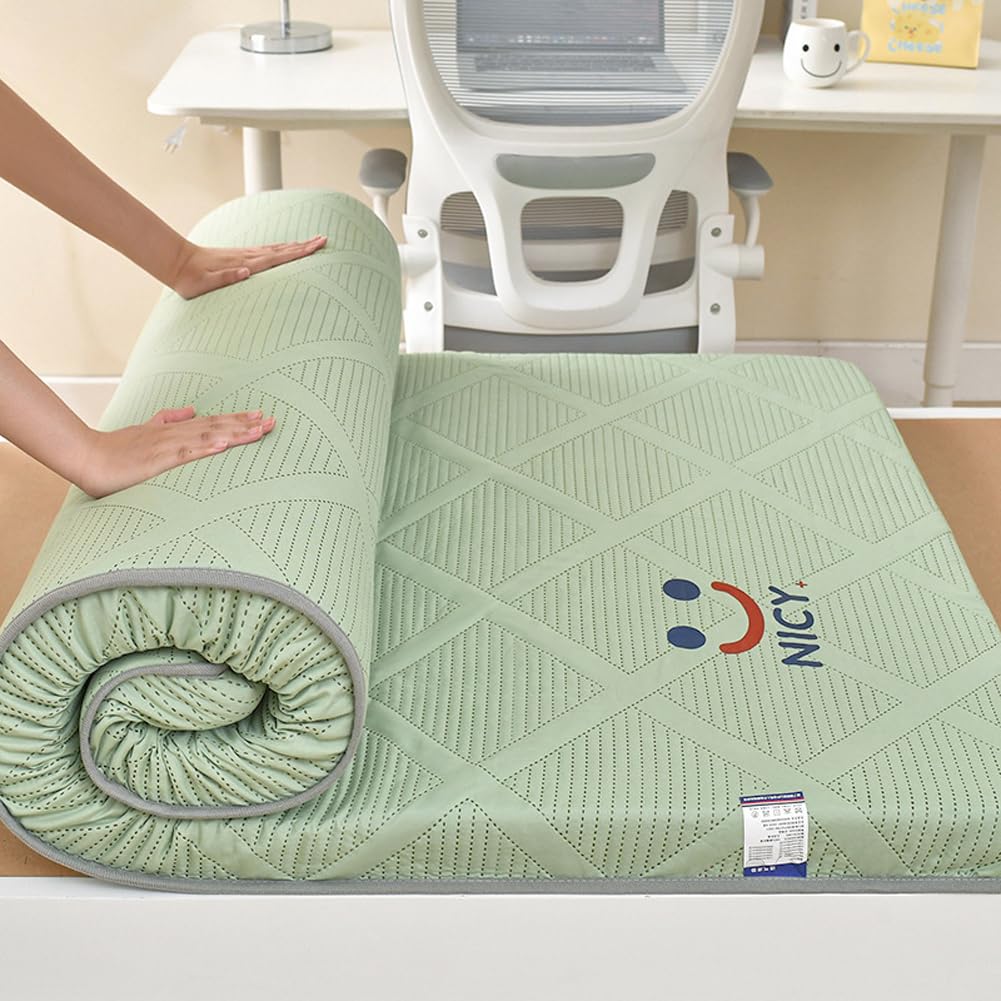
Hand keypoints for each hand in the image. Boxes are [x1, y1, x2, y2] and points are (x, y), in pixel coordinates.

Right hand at [76, 406, 275, 497]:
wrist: (87, 457)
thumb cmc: (115, 450)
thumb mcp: (145, 431)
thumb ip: (167, 420)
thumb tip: (191, 409)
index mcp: (174, 431)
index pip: (212, 423)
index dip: (237, 420)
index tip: (261, 417)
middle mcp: (174, 435)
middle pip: (216, 427)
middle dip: (245, 424)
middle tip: (272, 422)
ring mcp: (167, 446)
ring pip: (207, 437)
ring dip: (234, 433)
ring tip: (258, 431)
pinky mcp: (157, 460)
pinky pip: (185, 453)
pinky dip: (205, 448)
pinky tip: (223, 445)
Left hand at [168, 236, 327, 298]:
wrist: (175, 261)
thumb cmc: (190, 279)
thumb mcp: (205, 284)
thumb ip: (225, 278)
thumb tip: (246, 272)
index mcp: (245, 264)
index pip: (278, 257)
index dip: (299, 252)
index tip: (317, 245)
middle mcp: (247, 257)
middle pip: (282, 250)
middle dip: (303, 246)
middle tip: (323, 240)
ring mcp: (243, 255)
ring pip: (275, 249)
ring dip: (294, 246)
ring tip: (310, 243)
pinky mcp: (239, 257)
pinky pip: (266, 252)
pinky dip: (280, 250)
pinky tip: (284, 249)